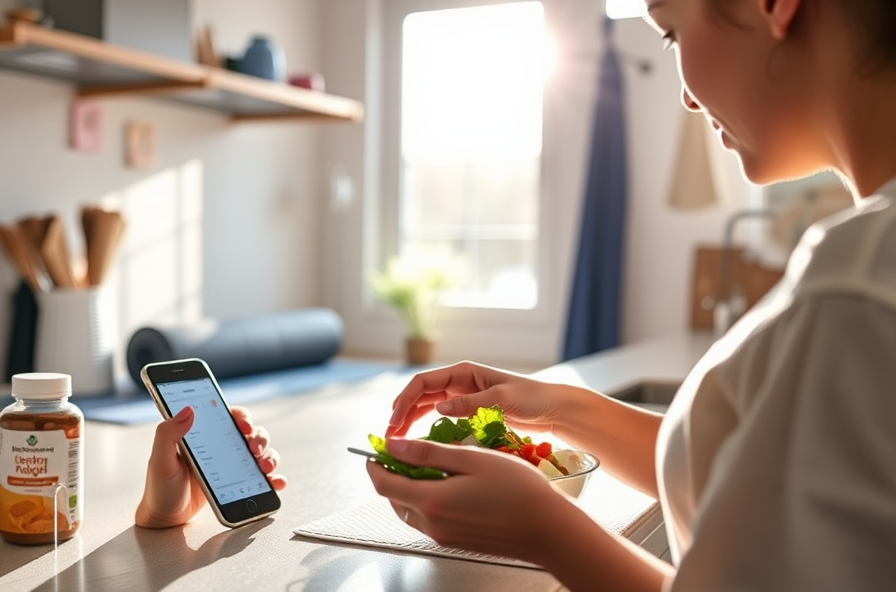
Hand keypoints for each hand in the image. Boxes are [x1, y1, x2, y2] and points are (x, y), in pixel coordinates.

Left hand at [135, 405, 286, 528]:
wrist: (166, 520)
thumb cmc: (160, 489)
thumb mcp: (160, 460)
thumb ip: (168, 434)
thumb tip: (188, 409)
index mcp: (205, 435)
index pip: (229, 415)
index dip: (242, 416)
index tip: (244, 425)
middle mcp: (222, 446)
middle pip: (252, 433)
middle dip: (260, 438)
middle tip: (255, 450)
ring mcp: (233, 465)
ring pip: (262, 453)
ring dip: (270, 457)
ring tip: (265, 469)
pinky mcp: (240, 483)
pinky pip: (263, 478)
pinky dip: (274, 478)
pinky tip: (275, 483)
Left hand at [366, 437, 570, 563]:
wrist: (547, 529)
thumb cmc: (518, 490)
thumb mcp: (471, 458)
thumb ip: (427, 452)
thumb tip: (394, 446)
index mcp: (432, 501)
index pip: (383, 483)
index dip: (375, 463)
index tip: (377, 447)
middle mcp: (432, 524)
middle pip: (393, 498)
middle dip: (391, 473)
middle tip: (403, 450)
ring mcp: (443, 536)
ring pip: (409, 508)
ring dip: (409, 486)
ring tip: (428, 462)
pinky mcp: (455, 541)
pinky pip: (427, 518)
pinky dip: (426, 498)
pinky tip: (447, 482)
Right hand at [387, 360, 572, 437]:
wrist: (553, 409)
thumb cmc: (532, 398)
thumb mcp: (502, 400)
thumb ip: (471, 403)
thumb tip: (439, 409)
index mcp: (463, 373)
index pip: (423, 382)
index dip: (404, 400)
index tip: (395, 421)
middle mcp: (459, 382)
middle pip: (419, 394)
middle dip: (401, 413)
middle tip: (389, 436)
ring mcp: (463, 396)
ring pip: (426, 406)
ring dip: (409, 421)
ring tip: (397, 440)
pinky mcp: (469, 411)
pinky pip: (439, 417)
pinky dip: (425, 426)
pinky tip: (417, 440)